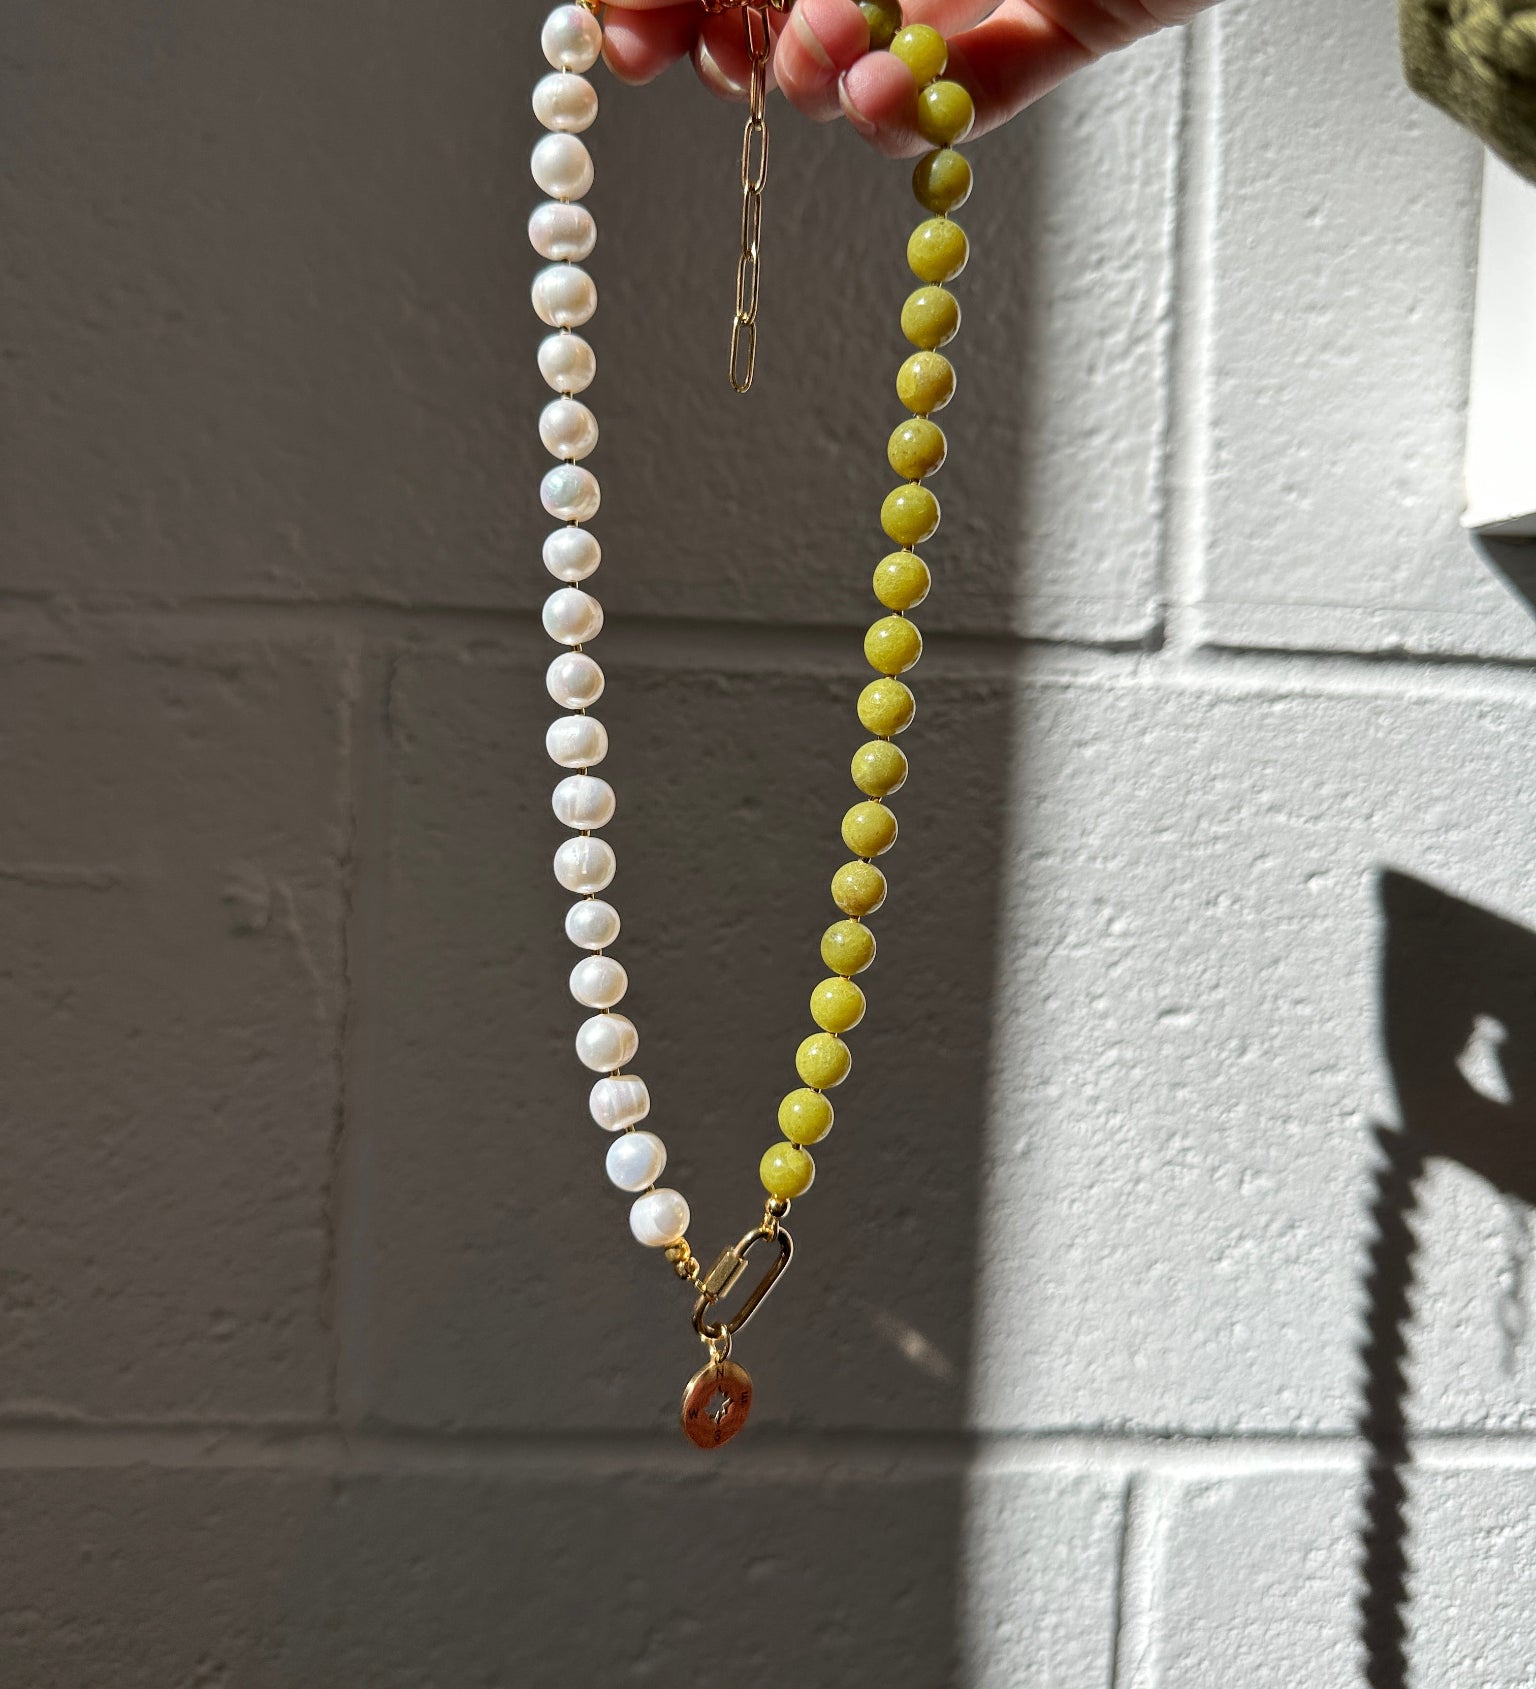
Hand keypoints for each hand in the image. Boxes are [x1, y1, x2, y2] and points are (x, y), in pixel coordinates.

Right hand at [602, 1, 1219, 156]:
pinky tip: (876, 107)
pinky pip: (979, 84)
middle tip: (677, 62)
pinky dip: (922, 110)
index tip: (615, 22)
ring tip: (808, 68)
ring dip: (808, 71)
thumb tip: (740, 7)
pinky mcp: (1071, 15)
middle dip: (719, 26)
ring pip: (866, 44)